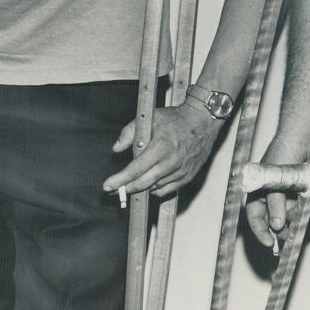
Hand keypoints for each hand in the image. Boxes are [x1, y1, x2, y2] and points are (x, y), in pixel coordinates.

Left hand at [104, 102, 219, 198]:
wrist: (202, 121)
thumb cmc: (175, 119)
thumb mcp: (150, 118)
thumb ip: (129, 132)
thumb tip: (116, 148)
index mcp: (160, 147)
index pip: (135, 169)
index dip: (120, 180)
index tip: (107, 186)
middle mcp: (171, 162)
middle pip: (144, 183)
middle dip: (126, 189)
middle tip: (114, 191)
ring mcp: (181, 171)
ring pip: (155, 188)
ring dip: (141, 188)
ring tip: (131, 184)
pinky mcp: (188, 176)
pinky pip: (168, 190)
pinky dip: (156, 189)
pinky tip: (150, 183)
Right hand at [244, 133, 308, 249]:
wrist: (300, 141)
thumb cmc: (282, 156)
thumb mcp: (275, 182)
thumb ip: (276, 204)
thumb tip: (276, 226)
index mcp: (257, 193)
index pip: (255, 218)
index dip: (261, 232)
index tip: (269, 243)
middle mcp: (269, 198)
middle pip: (273, 222)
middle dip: (283, 229)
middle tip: (291, 236)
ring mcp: (284, 197)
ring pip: (289, 218)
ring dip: (297, 217)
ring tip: (303, 209)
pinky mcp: (297, 196)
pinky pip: (301, 210)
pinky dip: (306, 210)